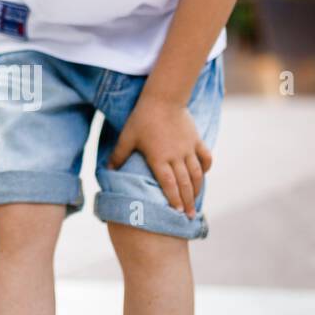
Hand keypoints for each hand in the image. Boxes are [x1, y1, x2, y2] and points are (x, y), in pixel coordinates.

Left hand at [106, 96, 212, 218]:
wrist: (164, 98)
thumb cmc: (142, 118)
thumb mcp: (127, 136)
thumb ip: (118, 155)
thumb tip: (107, 170)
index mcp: (159, 158)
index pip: (168, 183)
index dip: (173, 199)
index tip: (175, 212)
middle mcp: (176, 156)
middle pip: (185, 183)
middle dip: (187, 201)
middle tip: (188, 216)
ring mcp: (188, 148)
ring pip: (197, 173)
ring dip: (197, 189)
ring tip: (195, 203)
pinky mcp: (196, 140)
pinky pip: (206, 157)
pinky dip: (206, 168)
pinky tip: (203, 176)